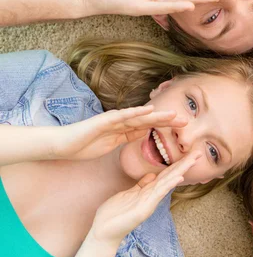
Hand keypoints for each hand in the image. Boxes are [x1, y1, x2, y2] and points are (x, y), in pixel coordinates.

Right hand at [51, 106, 185, 160]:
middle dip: (167, 120)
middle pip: (149, 120)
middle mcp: (122, 121)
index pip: (150, 126)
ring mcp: (113, 120)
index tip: (182, 128)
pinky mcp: (104, 121)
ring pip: (139, 116)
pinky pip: (122, 116)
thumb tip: (145, 132)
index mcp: (125, 129)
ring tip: (173, 114)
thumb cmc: (86, 144)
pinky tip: (149, 110)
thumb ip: (128, 136)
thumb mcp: (113, 143)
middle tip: (186, 121)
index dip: (166, 127)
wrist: (63, 145)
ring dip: (157, 115)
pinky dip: (136, 113)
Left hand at [90, 152, 199, 247]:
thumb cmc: (113, 214)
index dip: (177, 164)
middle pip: (171, 176)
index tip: (189, 154)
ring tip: (193, 159)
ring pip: (167, 182)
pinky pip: (158, 194)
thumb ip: (141, 185)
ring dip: (181, 170)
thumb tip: (151, 175)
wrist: (103, 232)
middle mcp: (152, 196)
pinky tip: (178, 178)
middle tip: (199, 152)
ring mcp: (149, 202)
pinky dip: (169, 185)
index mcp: (148, 191)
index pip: (165, 174)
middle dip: (184, 164)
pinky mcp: (144, 209)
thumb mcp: (128, 195)